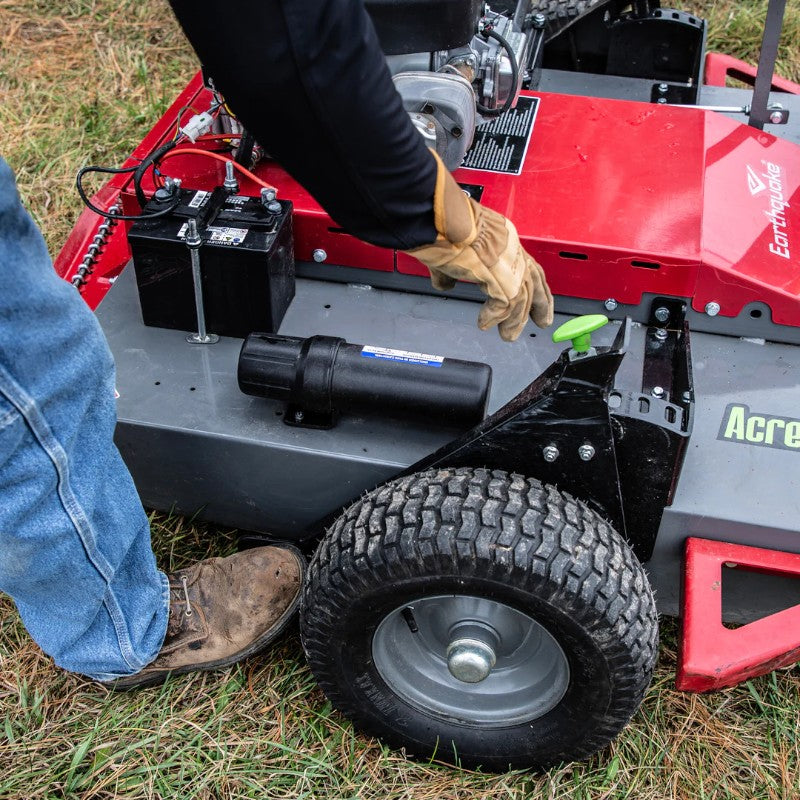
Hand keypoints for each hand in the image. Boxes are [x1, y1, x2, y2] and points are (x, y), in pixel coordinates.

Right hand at [405, 153, 553, 341]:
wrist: (437, 220)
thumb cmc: (440, 226)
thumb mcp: (450, 249)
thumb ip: (451, 270)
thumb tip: (444, 283)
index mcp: (502, 237)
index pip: (526, 263)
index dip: (532, 283)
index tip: (534, 298)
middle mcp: (511, 248)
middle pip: (534, 280)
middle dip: (539, 304)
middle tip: (542, 321)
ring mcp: (507, 262)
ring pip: (523, 296)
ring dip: (516, 319)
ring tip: (508, 335)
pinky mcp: (499, 276)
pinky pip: (505, 303)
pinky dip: (496, 317)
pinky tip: (485, 323)